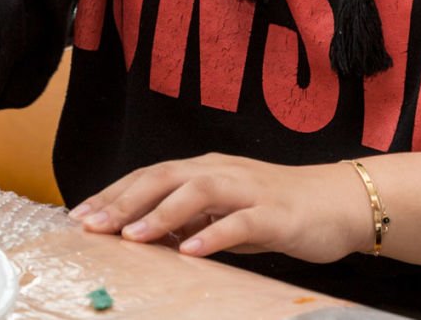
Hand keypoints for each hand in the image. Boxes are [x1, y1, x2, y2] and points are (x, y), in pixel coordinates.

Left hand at [67, 153, 371, 262]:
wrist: (340, 202)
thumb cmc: (279, 210)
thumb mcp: (226, 214)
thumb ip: (190, 220)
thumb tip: (146, 235)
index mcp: (208, 169)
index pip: (151, 174)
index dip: (114, 192)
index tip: (80, 214)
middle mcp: (223, 171)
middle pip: (166, 176)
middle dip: (125, 199)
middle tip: (91, 224)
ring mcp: (250, 189)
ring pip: (199, 191)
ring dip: (162, 213)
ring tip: (132, 235)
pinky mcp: (276, 213)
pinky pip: (241, 222)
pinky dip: (214, 234)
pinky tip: (191, 251)